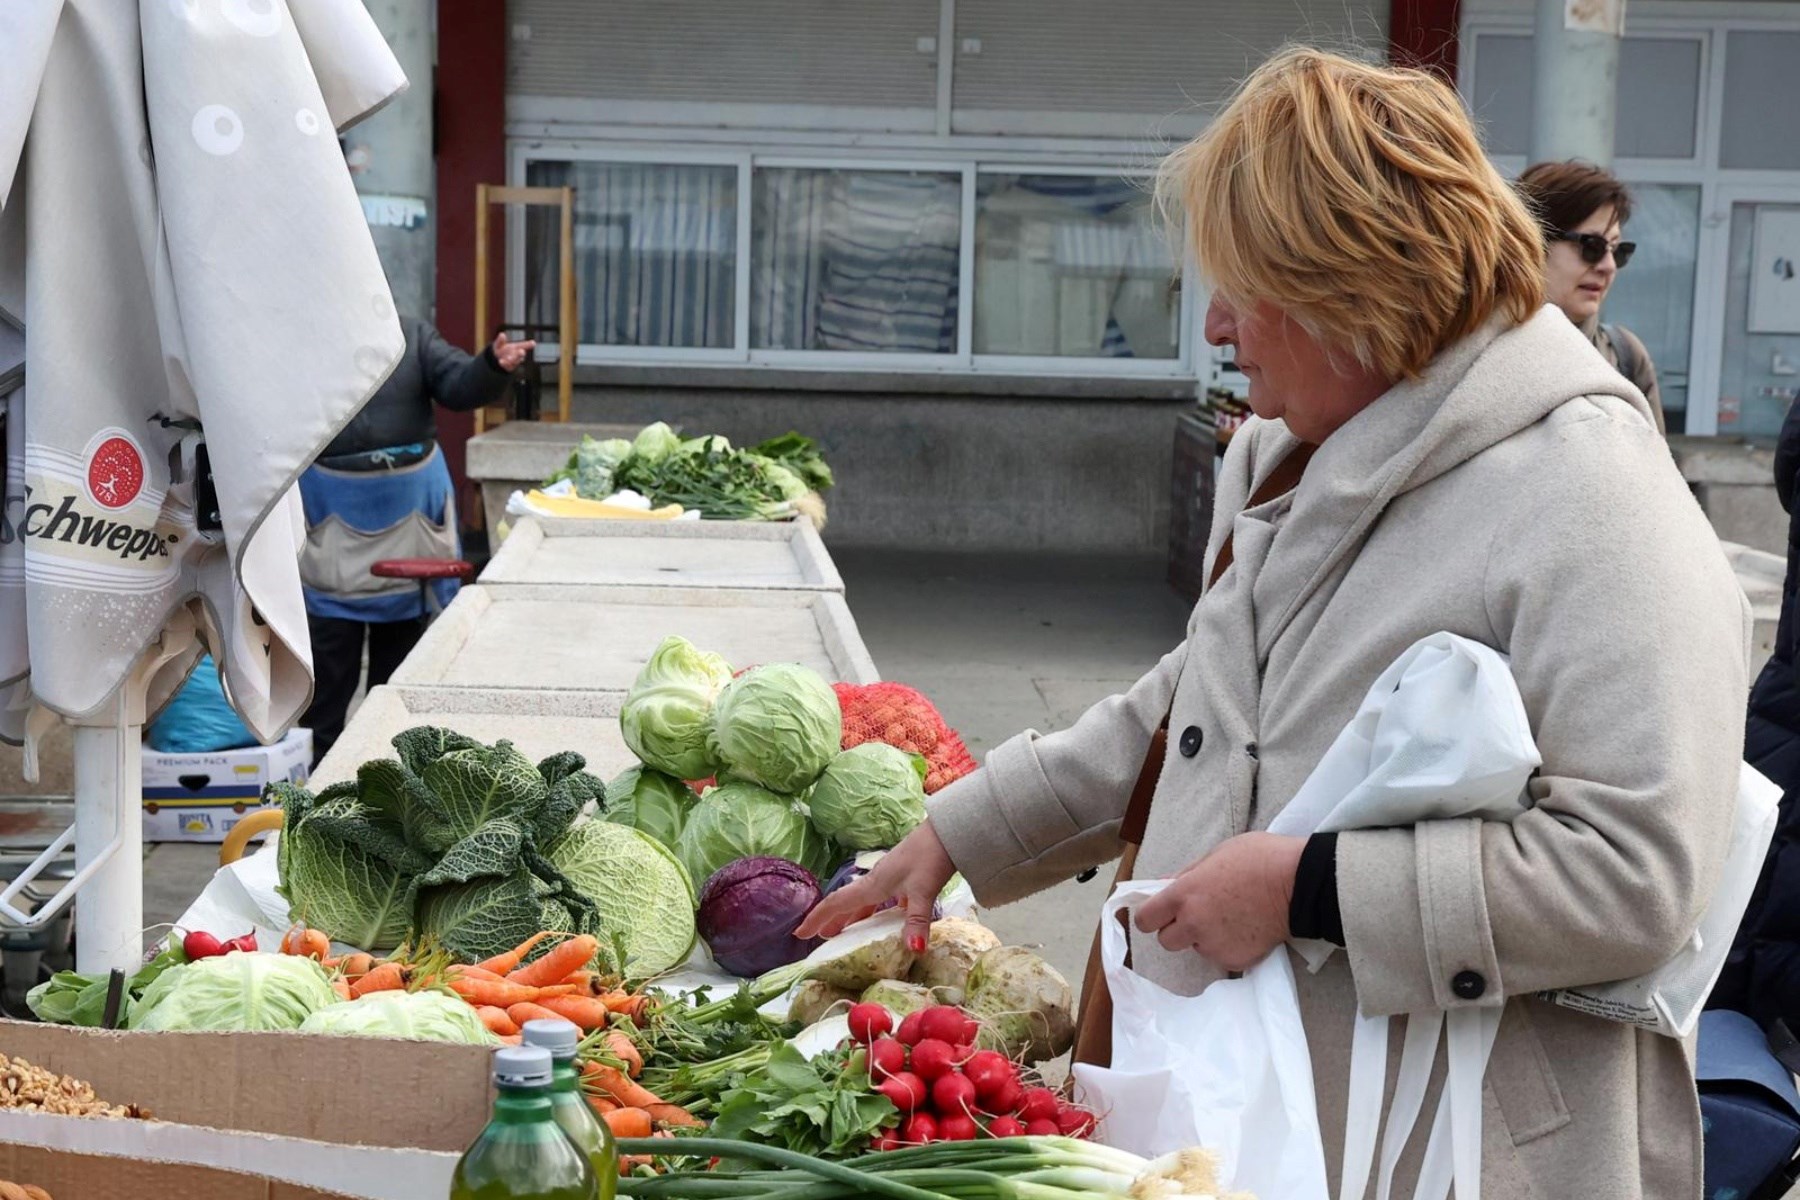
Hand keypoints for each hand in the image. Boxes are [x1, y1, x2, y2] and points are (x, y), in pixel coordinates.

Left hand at [491, 332, 535, 371]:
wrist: (496, 360)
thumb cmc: (500, 350)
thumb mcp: (499, 344)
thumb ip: (500, 340)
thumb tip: (502, 334)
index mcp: (516, 348)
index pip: (523, 345)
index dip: (528, 344)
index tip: (533, 343)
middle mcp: (516, 355)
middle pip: (520, 354)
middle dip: (520, 353)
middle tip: (521, 351)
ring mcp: (514, 362)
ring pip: (515, 361)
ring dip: (512, 359)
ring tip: (508, 358)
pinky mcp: (509, 368)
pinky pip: (508, 366)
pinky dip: (504, 363)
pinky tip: (501, 361)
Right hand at [794, 821, 955, 951]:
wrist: (947, 832)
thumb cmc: (929, 857)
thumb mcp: (922, 892)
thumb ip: (916, 922)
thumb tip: (913, 950)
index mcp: (873, 884)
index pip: (837, 903)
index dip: (817, 918)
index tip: (799, 933)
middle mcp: (877, 881)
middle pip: (847, 904)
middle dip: (831, 921)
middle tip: (818, 938)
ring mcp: (890, 877)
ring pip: (864, 902)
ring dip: (852, 918)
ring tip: (845, 933)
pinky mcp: (904, 877)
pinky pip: (881, 900)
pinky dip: (875, 912)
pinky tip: (883, 920)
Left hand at [1132, 832, 1305, 971]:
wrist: (1300, 884)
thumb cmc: (1260, 859)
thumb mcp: (1216, 854)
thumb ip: (1188, 875)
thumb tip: (1166, 886)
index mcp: (1183, 894)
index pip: (1145, 919)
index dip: (1151, 916)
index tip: (1159, 912)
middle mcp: (1193, 923)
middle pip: (1166, 940)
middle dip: (1176, 929)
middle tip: (1197, 916)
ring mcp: (1213, 945)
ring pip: (1196, 948)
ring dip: (1205, 937)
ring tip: (1231, 918)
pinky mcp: (1235, 961)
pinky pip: (1221, 957)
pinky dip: (1229, 946)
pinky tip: (1246, 928)